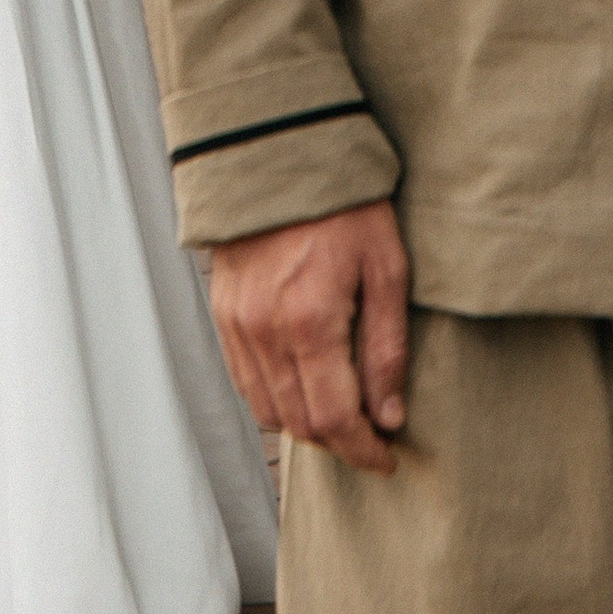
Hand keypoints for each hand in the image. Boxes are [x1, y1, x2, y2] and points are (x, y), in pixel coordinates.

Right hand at [208, 200, 409, 474]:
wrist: (280, 156)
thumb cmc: (344, 206)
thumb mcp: (386, 267)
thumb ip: (387, 347)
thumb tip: (389, 415)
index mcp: (310, 322)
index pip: (334, 419)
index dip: (363, 450)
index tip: (387, 457)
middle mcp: (266, 332)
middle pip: (300, 423)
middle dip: (339, 442)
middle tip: (372, 438)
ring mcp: (238, 325)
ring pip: (268, 409)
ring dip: (306, 424)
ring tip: (341, 413)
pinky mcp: (224, 315)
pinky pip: (245, 381)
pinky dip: (274, 398)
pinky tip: (302, 386)